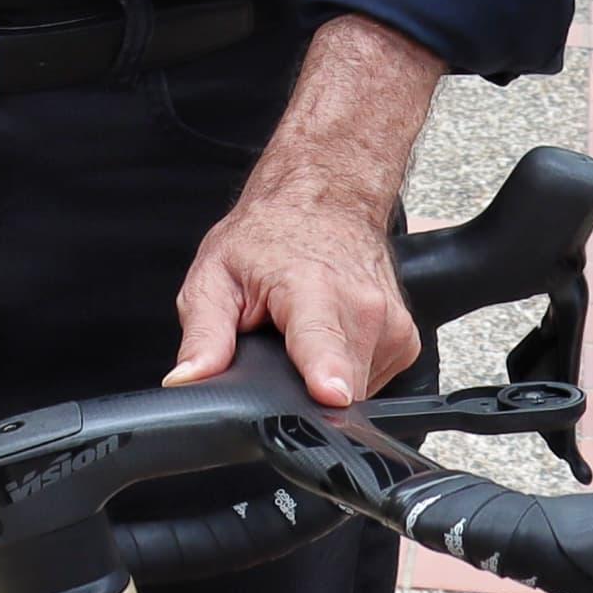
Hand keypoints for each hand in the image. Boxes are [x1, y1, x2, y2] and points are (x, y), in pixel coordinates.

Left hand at [164, 185, 421, 409]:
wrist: (325, 198)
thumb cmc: (269, 235)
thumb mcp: (214, 277)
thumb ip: (203, 334)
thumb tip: (187, 379)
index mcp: (314, 289)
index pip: (325, 342)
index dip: (326, 374)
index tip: (330, 394)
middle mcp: (362, 306)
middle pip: (339, 386)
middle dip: (302, 388)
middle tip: (279, 350)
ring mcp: (391, 325)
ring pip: (357, 389)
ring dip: (325, 376)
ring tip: (303, 335)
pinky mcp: (405, 340)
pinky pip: (372, 378)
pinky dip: (346, 367)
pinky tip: (329, 337)